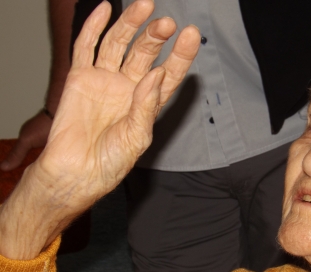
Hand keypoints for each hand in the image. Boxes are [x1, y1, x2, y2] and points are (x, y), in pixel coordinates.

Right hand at [0, 0, 199, 259]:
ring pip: (119, 44)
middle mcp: (129, 88)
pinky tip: (104, 9)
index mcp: (148, 103)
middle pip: (145, 53)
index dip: (180, 55)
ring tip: (144, 7)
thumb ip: (147, 105)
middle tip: (166, 23)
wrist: (76, 172)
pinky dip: (93, 26)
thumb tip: (158, 72)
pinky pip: (86, 46)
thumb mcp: (137, 136)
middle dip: (155, 37)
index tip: (191, 35)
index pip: (169, 73)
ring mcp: (104, 80)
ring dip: (131, 25)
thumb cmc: (110, 162)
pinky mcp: (80, 78)